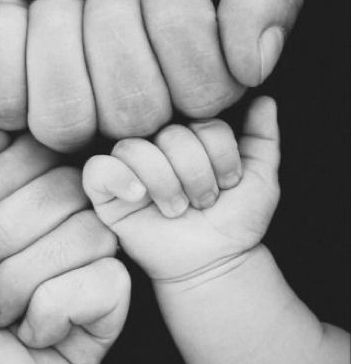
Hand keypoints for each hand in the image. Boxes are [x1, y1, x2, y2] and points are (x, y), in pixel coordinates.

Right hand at [83, 97, 279, 280]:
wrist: (213, 263)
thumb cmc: (233, 222)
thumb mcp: (260, 180)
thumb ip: (264, 139)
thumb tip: (265, 100)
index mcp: (189, 136)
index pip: (203, 122)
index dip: (221, 156)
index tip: (228, 185)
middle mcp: (157, 145)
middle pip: (171, 135)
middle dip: (195, 176)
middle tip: (202, 203)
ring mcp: (128, 167)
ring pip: (136, 150)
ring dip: (165, 184)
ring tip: (176, 210)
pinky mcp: (104, 191)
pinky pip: (98, 169)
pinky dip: (119, 179)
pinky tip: (139, 197)